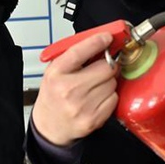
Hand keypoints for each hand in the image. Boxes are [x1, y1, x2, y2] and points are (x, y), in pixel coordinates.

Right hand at [32, 32, 118, 146]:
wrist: (49, 126)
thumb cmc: (54, 96)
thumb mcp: (55, 71)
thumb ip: (74, 55)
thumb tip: (99, 42)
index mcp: (56, 73)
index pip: (80, 51)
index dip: (97, 41)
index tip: (107, 37)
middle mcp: (68, 90)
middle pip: (105, 67)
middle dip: (107, 65)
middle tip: (102, 68)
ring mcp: (82, 106)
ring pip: (112, 83)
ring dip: (108, 82)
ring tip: (95, 87)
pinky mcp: (93, 119)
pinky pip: (114, 99)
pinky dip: (110, 96)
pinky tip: (97, 99)